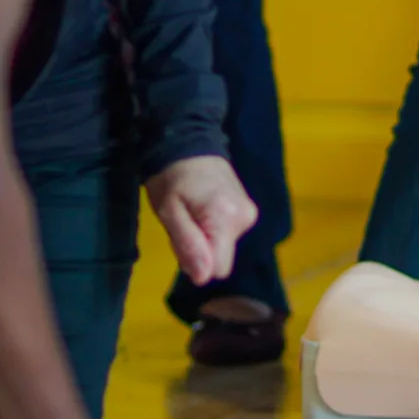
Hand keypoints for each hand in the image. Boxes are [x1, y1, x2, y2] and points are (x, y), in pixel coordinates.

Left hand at [146, 155, 257, 285]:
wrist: (189, 139)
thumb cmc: (171, 176)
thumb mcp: (169, 212)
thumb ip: (188, 245)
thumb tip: (203, 278)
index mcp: (226, 219)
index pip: (219, 267)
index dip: (197, 261)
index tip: (182, 238)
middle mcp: (245, 218)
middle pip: (221, 257)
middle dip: (200, 248)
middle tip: (183, 221)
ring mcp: (249, 214)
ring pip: (223, 246)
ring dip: (205, 237)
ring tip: (191, 211)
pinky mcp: (247, 210)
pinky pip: (228, 234)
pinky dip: (213, 227)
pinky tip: (202, 207)